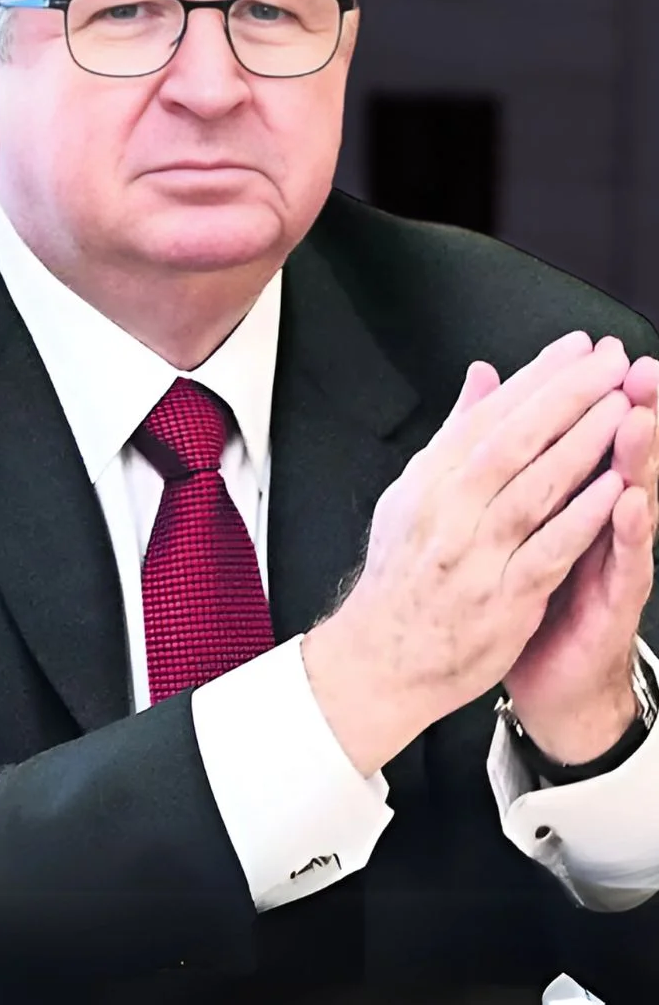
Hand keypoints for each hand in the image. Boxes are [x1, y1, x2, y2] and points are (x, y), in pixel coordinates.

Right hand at [303, 331, 630, 776]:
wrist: (382, 656)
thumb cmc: (402, 573)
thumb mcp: (414, 492)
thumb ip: (456, 434)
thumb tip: (484, 376)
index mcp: (429, 480)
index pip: (489, 415)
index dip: (537, 377)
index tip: (576, 348)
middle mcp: (447, 511)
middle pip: (513, 441)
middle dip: (566, 397)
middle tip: (609, 364)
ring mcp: (474, 555)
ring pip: (534, 489)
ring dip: (582, 446)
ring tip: (622, 410)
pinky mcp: (501, 599)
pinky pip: (548, 551)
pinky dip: (581, 518)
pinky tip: (615, 490)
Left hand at [501, 349, 657, 762]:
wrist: (548, 678)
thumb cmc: (535, 591)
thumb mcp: (519, 523)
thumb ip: (515, 466)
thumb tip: (495, 405)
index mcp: (574, 498)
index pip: (586, 435)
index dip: (587, 393)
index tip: (590, 346)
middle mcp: (603, 521)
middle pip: (621, 456)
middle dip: (629, 409)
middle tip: (635, 368)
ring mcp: (615, 560)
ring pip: (633, 499)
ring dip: (637, 458)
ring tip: (636, 418)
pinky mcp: (615, 602)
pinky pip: (624, 562)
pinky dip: (626, 531)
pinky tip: (630, 502)